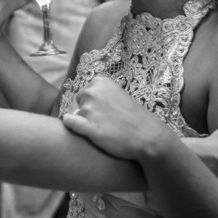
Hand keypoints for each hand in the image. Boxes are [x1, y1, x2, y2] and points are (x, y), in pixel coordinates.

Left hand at [61, 76, 175, 161]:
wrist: (147, 136)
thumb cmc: (134, 117)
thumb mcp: (118, 95)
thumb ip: (101, 95)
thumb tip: (83, 103)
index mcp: (100, 82)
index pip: (84, 93)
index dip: (91, 104)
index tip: (103, 111)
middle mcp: (92, 92)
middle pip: (79, 102)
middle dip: (87, 111)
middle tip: (104, 121)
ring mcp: (89, 109)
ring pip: (77, 116)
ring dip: (86, 123)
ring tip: (105, 129)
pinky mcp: (88, 127)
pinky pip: (69, 123)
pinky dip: (70, 125)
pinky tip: (76, 128)